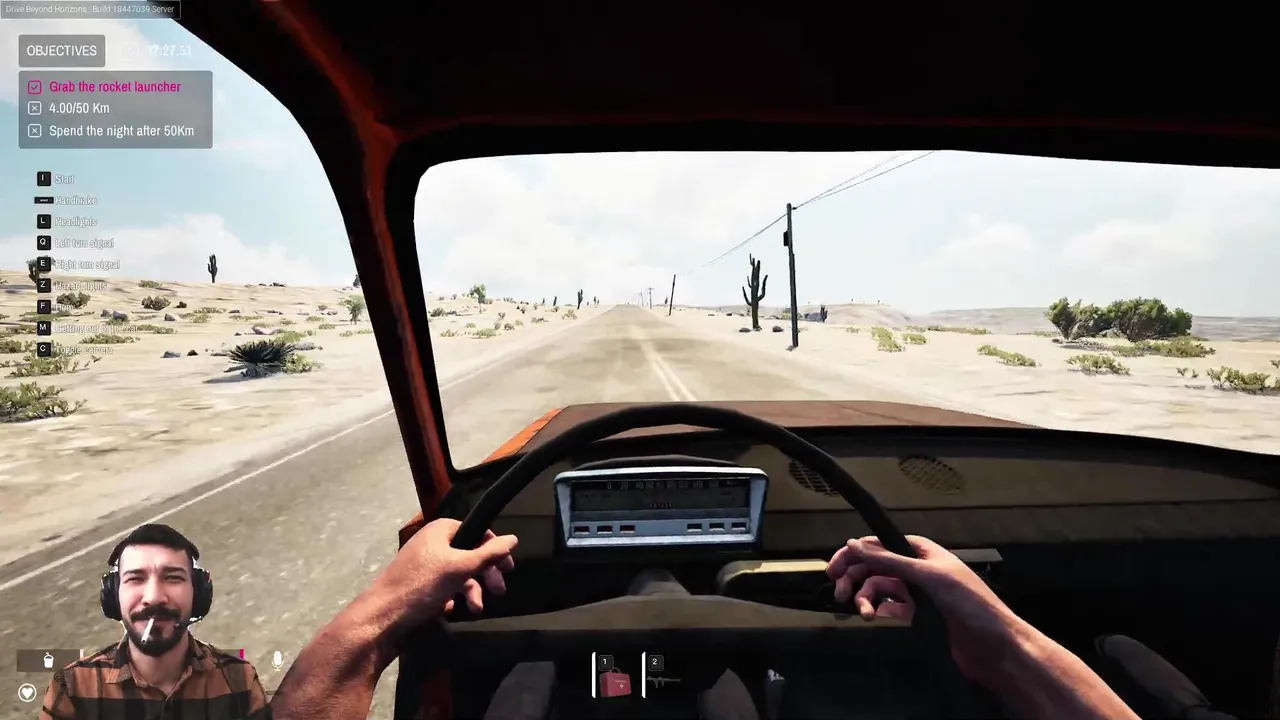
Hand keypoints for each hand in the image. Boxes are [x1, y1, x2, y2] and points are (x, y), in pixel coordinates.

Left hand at [381, 518, 517, 617]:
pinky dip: (450, 599)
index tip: (508, 568)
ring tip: (476, 610)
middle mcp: (431, 544)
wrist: (382, 617)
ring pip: (456, 575)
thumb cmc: (422, 585)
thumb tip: (514, 539)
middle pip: (468, 555)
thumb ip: (489, 554)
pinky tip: (449, 611)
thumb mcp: (461, 568)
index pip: (476, 531)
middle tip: (499, 591)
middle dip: (484, 575)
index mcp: (439, 530)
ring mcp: (423, 566)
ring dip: (470, 592)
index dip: (493, 549)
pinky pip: (442, 589)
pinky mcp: (417, 586)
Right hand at [827, 535, 1023, 683]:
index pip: (880, 543)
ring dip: (864, 597)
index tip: (834, 567)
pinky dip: (876, 610)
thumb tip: (855, 543)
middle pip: (875, 565)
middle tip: (838, 592)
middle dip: (854, 576)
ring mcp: (916, 593)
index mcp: (922, 551)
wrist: (995, 647)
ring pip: (878, 588)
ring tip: (861, 612)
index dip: (855, 552)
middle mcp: (917, 569)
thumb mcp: (928, 577)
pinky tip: (872, 617)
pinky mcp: (917, 615)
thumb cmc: (971, 605)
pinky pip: (888, 607)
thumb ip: (890, 560)